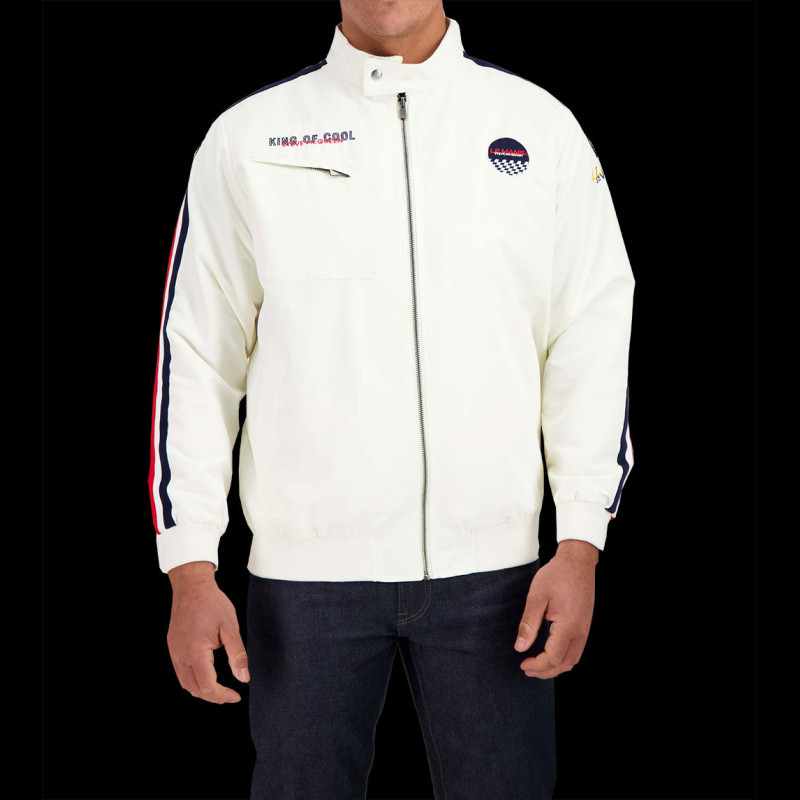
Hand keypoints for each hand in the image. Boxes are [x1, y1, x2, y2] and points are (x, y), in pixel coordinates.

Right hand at [166, 561, 249, 702]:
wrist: (192, 586)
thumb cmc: (212, 603)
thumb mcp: (230, 627)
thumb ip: (237, 655)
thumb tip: (244, 678)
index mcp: (195, 653)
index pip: (207, 686)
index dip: (222, 695)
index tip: (236, 696)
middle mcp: (181, 656)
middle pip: (195, 689)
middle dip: (213, 697)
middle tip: (230, 695)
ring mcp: (174, 652)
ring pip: (186, 683)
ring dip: (202, 690)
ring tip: (219, 689)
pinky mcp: (173, 647)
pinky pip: (181, 672)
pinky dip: (193, 680)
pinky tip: (206, 675)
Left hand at [514, 540, 597, 678]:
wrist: (577, 561)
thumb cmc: (556, 576)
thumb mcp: (536, 597)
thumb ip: (528, 624)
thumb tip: (520, 647)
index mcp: (569, 626)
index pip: (553, 658)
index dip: (537, 665)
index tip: (522, 663)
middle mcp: (580, 632)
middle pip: (564, 664)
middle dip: (545, 671)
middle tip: (526, 668)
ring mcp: (585, 630)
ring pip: (572, 660)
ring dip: (554, 667)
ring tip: (537, 665)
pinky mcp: (585, 626)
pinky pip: (576, 650)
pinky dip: (562, 658)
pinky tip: (550, 654)